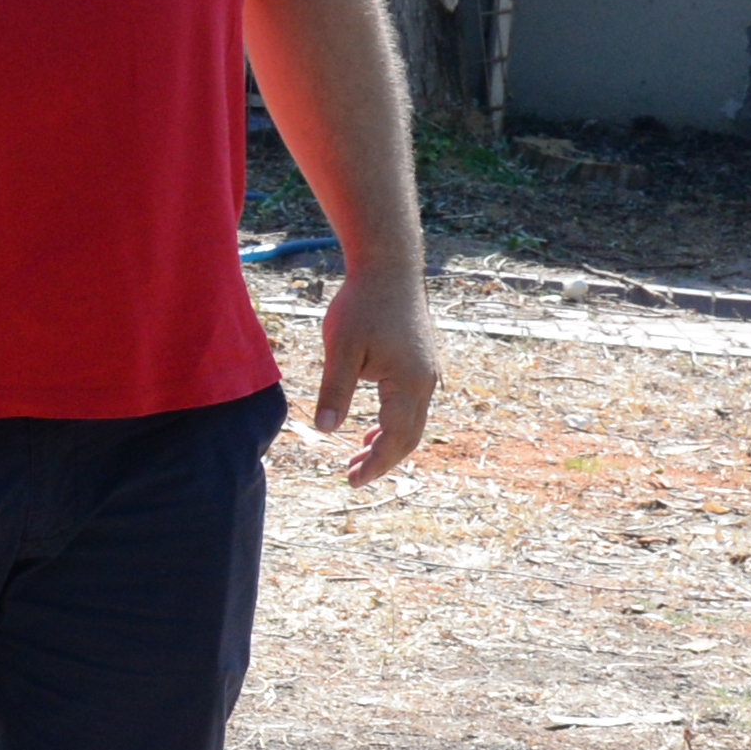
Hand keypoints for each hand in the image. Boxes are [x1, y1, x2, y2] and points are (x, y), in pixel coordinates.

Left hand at [311, 259, 438, 483]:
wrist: (389, 268)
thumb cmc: (362, 304)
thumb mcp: (341, 348)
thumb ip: (334, 390)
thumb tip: (324, 430)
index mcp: (409, 382)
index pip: (396, 437)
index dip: (376, 463)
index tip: (352, 481)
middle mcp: (425, 382)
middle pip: (409, 436)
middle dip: (382, 460)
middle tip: (352, 476)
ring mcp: (426, 372)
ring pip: (412, 422)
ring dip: (386, 443)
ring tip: (357, 458)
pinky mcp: (421, 364)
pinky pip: (411, 405)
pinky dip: (392, 423)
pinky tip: (370, 430)